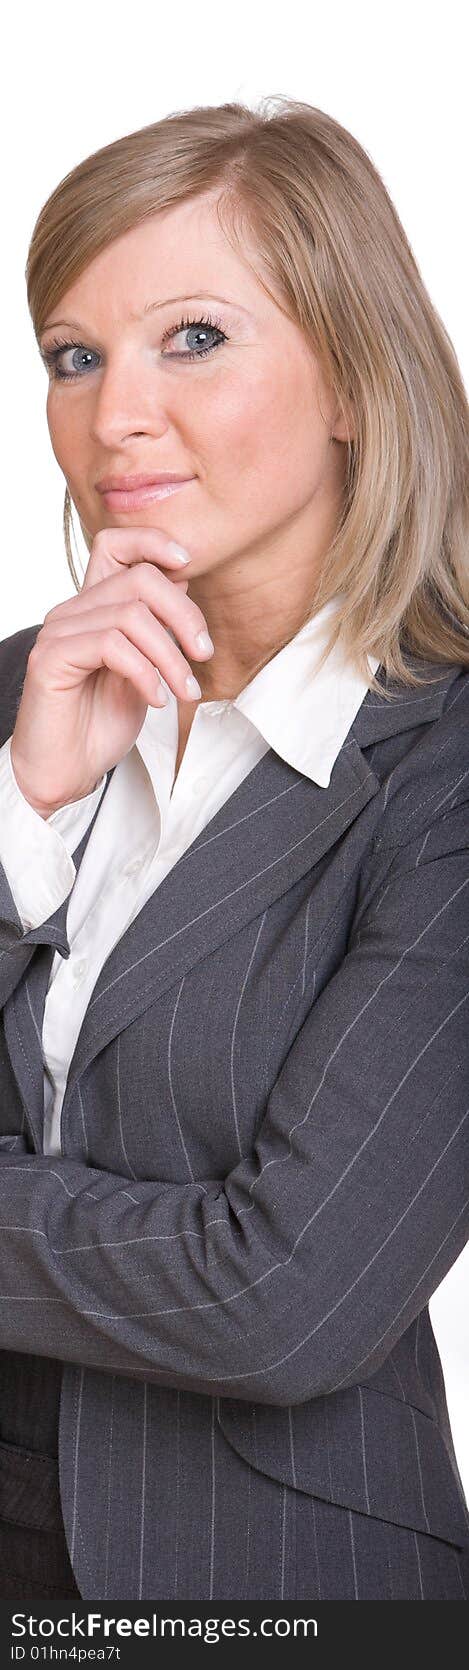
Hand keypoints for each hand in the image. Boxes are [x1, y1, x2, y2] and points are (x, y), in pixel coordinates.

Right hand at [10, 525, 213, 816]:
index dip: (152, 541)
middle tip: (203, 655)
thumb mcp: (145, 669)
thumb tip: (182, 582)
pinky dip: (146, 673)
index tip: (188, 563)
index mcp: (93, 607)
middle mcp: (72, 611)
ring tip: (184, 690)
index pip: (114, 544)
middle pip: (138, 579)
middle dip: (184, 615)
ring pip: (131, 614)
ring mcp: (58, 632)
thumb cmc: (100, 724)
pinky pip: (112, 645)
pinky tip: (156, 700)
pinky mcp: (51, 658)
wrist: (65, 772)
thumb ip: (157, 629)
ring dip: (171, 656)